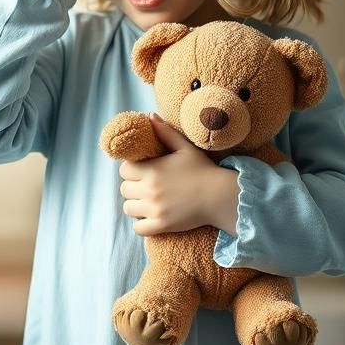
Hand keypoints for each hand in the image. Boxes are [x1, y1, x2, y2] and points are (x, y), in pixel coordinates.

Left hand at [118, 113, 236, 235]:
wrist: (219, 195)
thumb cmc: (203, 170)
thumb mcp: (184, 147)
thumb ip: (165, 132)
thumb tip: (151, 116)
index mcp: (153, 170)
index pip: (124, 170)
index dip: (131, 169)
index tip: (141, 170)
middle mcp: (150, 190)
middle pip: (124, 189)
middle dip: (132, 186)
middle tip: (144, 186)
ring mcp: (155, 209)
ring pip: (128, 208)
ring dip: (135, 204)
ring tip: (146, 201)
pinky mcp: (162, 225)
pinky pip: (139, 229)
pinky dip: (141, 224)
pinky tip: (150, 217)